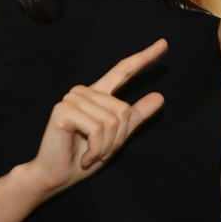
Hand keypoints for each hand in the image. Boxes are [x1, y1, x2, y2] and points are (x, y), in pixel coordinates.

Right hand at [24, 40, 165, 197]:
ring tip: (90, 155)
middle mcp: (85, 92)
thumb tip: (160, 96)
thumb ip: (136, 116)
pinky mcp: (64, 110)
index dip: (144, 58)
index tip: (163, 44)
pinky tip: (84, 157)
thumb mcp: (117, 137)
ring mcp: (73, 98)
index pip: (123, 71)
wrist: (56, 177)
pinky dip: (96, 149)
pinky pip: (98, 128)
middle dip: (117, 139)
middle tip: (100, 152)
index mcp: (98, 95)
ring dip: (105, 146)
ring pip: (112, 120)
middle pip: (123, 109)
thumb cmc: (83, 157)